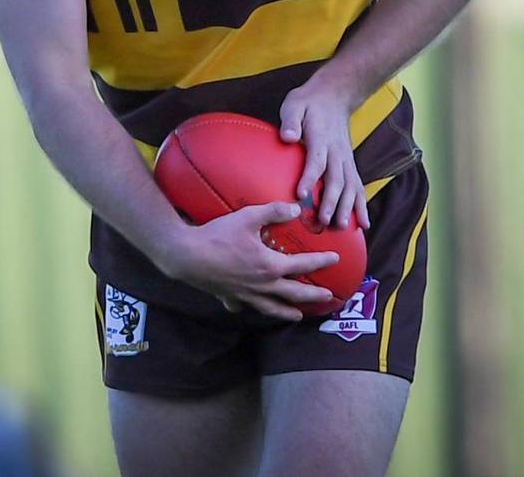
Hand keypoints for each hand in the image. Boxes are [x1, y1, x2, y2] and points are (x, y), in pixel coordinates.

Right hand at [162, 201, 338, 321]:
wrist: (187, 256)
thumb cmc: (218, 236)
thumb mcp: (248, 217)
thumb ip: (273, 211)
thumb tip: (296, 208)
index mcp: (269, 266)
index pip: (302, 265)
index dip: (321, 261)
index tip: (335, 260)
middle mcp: (262, 285)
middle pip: (293, 293)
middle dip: (313, 295)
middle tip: (328, 297)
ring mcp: (246, 295)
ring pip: (272, 308)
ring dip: (288, 311)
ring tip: (298, 316)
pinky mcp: (229, 298)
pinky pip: (245, 306)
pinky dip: (252, 308)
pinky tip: (252, 306)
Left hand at [279, 79, 369, 230]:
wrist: (334, 95)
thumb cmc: (309, 102)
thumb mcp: (295, 104)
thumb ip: (291, 121)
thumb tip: (288, 136)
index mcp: (321, 138)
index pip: (316, 160)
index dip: (309, 177)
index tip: (301, 194)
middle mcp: (337, 151)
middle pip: (336, 179)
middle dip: (331, 201)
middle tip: (323, 221)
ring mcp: (346, 158)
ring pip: (350, 186)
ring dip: (347, 207)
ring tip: (341, 227)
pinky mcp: (350, 163)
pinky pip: (359, 186)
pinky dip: (362, 205)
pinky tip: (363, 224)